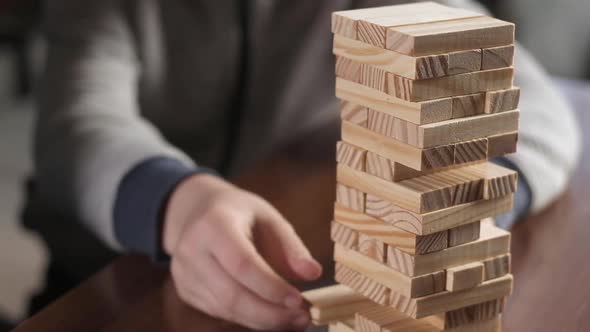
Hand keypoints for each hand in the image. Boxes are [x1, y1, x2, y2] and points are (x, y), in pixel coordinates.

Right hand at [163, 173, 321, 330]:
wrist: (197, 212)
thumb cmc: (239, 214)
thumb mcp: (269, 218)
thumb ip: (291, 246)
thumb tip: (313, 273)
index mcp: (214, 224)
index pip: (242, 264)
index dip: (270, 287)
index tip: (298, 300)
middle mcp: (192, 250)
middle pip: (231, 294)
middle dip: (270, 313)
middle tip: (302, 317)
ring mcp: (184, 273)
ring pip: (225, 309)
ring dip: (262, 320)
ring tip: (293, 318)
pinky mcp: (185, 290)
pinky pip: (220, 312)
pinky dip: (248, 318)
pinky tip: (271, 315)